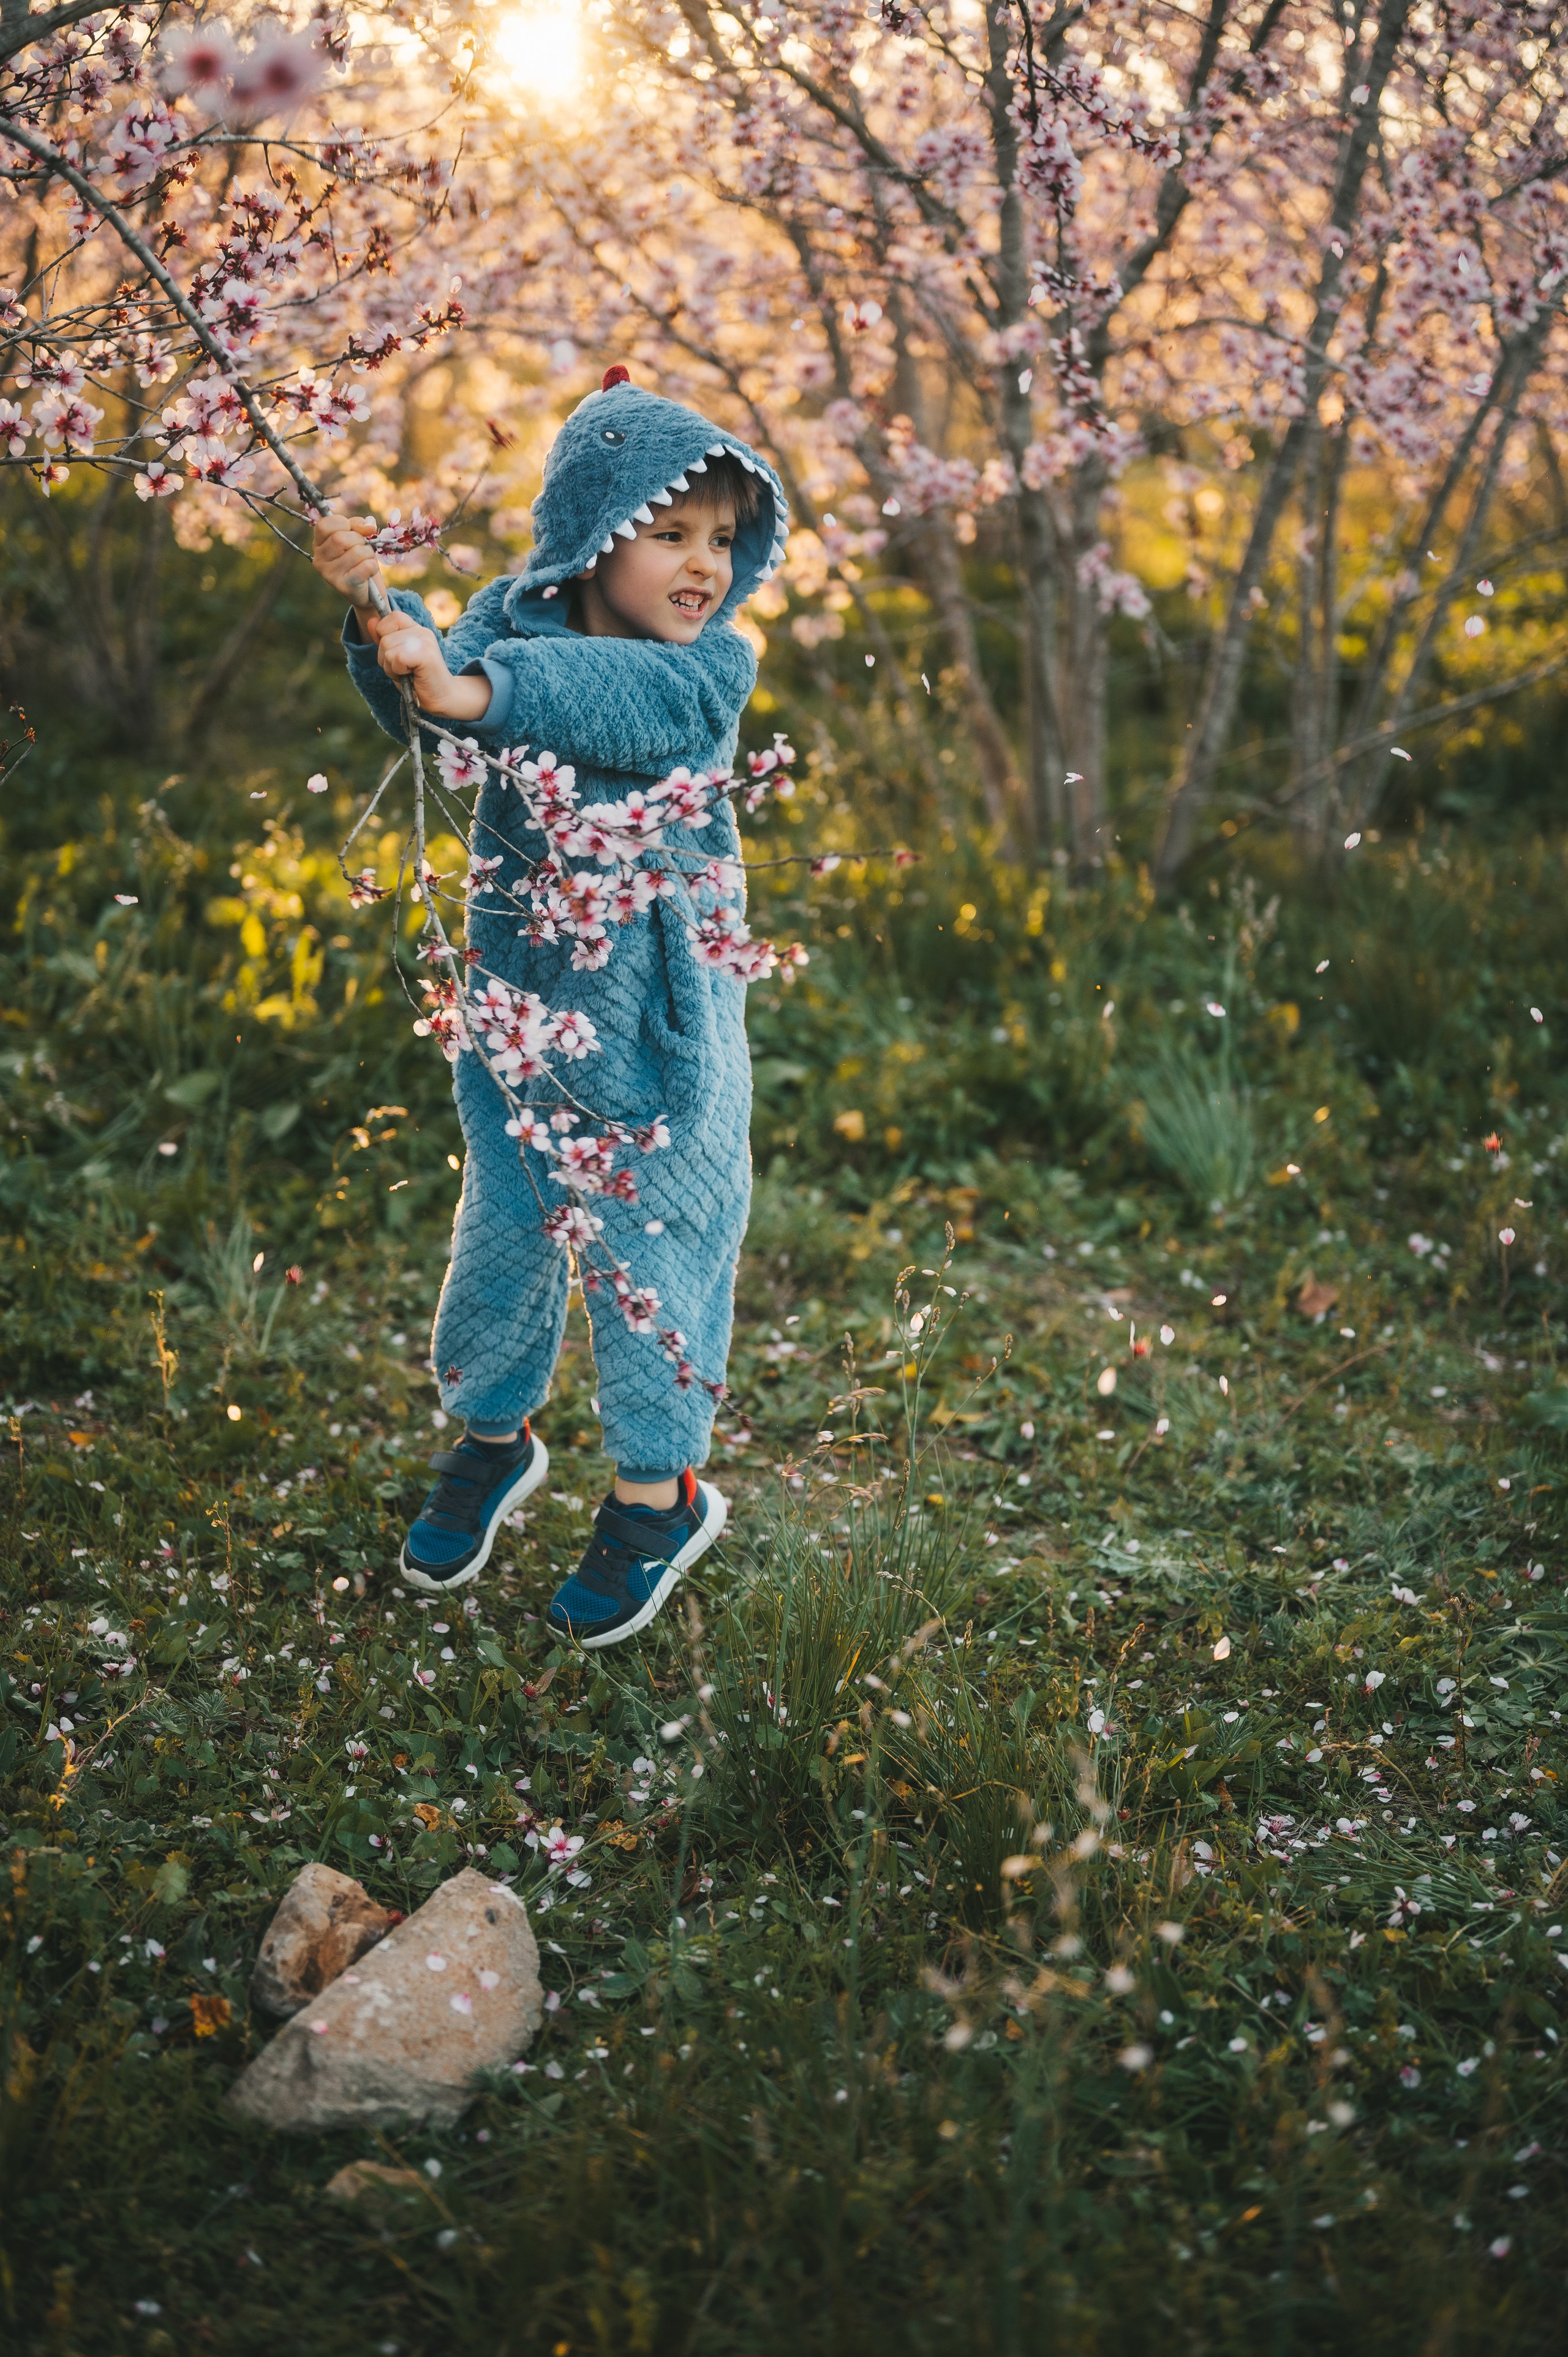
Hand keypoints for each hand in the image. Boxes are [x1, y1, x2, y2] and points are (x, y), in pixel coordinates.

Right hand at [312, 511, 384, 613]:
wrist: (366, 591)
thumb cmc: (359, 559)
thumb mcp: (357, 537)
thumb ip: (359, 526)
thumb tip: (370, 526)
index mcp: (318, 543)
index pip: (324, 524)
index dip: (344, 524)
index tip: (353, 531)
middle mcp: (319, 558)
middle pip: (340, 538)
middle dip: (359, 540)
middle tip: (362, 548)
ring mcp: (329, 573)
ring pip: (356, 552)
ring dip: (368, 554)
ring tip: (365, 561)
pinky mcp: (343, 585)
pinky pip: (365, 566)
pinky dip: (373, 566)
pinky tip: (368, 572)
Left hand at [374, 618, 491, 719]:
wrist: (441, 698)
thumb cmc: (417, 681)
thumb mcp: (395, 658)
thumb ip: (384, 639)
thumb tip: (371, 621)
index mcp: (415, 629)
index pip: (391, 618)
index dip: (384, 635)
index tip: (396, 654)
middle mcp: (421, 631)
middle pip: (384, 638)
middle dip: (386, 659)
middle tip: (404, 670)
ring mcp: (425, 641)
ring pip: (388, 650)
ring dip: (392, 668)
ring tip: (408, 673)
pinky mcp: (425, 654)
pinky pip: (397, 658)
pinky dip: (399, 671)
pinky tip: (412, 676)